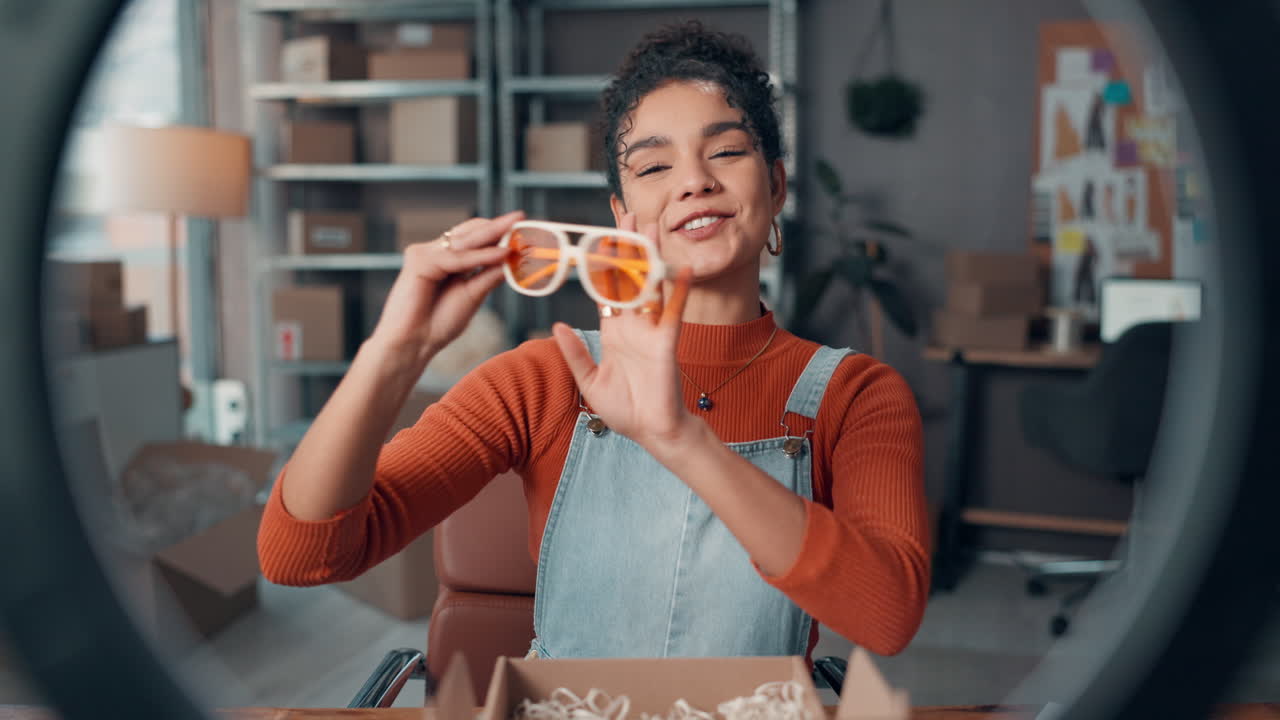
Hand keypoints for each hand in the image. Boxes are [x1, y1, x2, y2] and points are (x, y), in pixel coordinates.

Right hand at [370, 210, 522, 360]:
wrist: (413, 344)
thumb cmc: (438, 324)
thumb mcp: (472, 295)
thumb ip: (488, 276)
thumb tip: (511, 259)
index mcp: (447, 260)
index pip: (474, 238)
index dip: (497, 232)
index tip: (522, 229)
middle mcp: (435, 253)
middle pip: (469, 233)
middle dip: (497, 225)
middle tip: (521, 217)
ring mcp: (425, 254)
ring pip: (465, 241)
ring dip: (492, 236)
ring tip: (517, 233)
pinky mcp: (418, 260)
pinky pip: (456, 258)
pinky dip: (481, 256)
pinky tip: (502, 253)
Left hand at [551, 213, 696, 448]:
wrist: (652, 432)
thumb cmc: (624, 410)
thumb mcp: (589, 382)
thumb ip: (575, 354)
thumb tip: (557, 326)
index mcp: (614, 332)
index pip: (606, 290)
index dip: (600, 265)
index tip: (596, 238)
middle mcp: (633, 325)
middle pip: (629, 277)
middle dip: (627, 247)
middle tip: (626, 215)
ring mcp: (651, 330)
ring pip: (650, 285)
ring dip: (650, 256)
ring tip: (649, 227)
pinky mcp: (667, 341)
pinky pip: (673, 311)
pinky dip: (678, 290)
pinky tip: (681, 268)